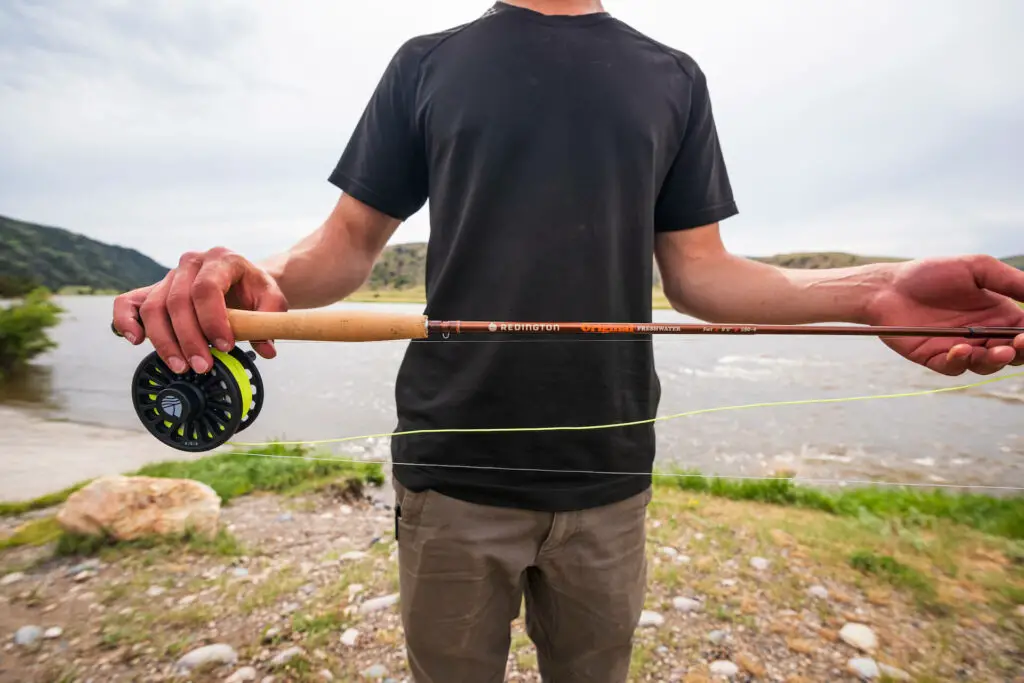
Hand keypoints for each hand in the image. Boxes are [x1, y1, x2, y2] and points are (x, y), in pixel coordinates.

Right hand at [112, 247, 286, 373]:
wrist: (244, 279)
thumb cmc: (255, 290)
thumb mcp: (271, 300)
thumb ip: (269, 321)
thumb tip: (266, 350)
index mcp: (222, 259)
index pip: (207, 288)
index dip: (212, 320)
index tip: (224, 346)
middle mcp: (191, 263)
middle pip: (178, 301)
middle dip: (189, 339)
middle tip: (202, 366)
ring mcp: (169, 276)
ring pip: (154, 307)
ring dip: (164, 342)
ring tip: (181, 366)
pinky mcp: (153, 290)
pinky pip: (129, 302)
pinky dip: (126, 321)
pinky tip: (135, 340)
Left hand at [864, 255, 1023, 375]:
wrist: (887, 287)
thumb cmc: (930, 274)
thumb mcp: (976, 268)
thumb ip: (1011, 281)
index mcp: (998, 313)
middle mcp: (983, 333)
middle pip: (1014, 353)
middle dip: (1021, 351)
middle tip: (1019, 343)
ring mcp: (961, 348)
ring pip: (987, 364)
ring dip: (995, 359)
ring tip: (997, 350)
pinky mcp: (937, 358)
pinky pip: (955, 368)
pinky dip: (961, 362)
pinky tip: (961, 349)